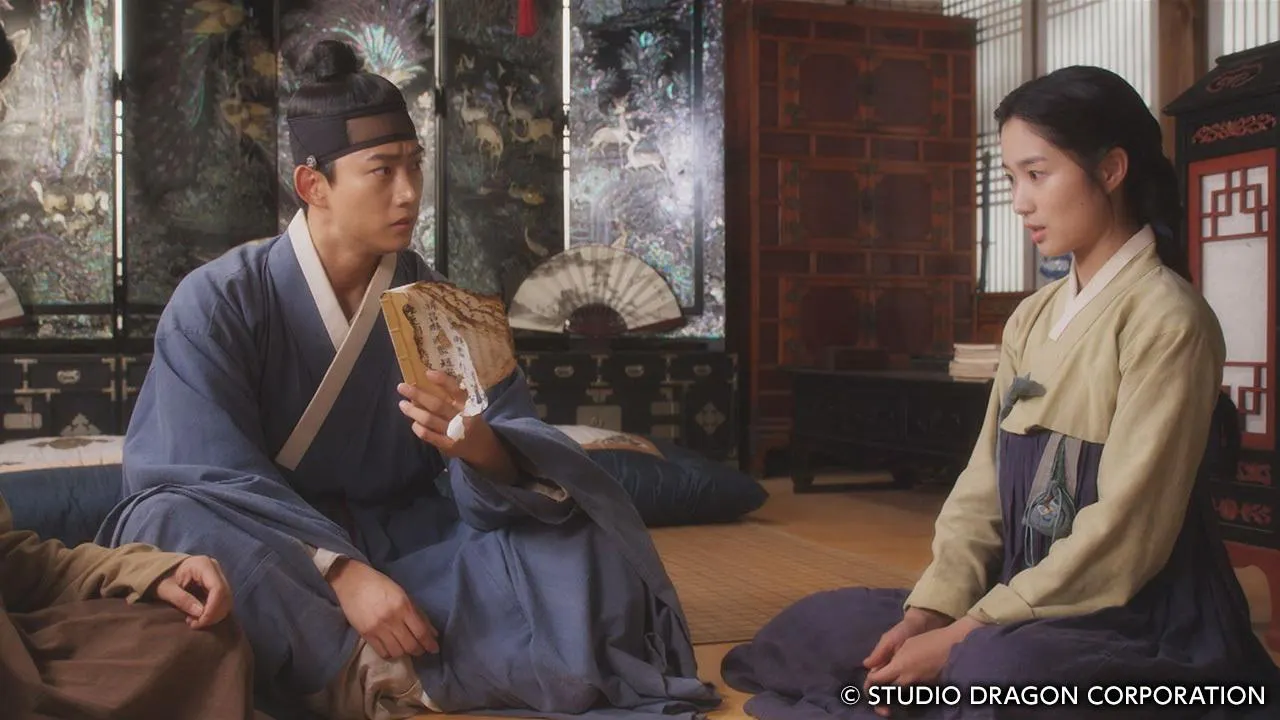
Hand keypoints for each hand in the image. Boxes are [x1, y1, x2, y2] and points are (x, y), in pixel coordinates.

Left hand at [153, 556, 232, 629]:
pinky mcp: (217, 583)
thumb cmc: (161, 579)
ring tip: (195, 621)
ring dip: (214, 614)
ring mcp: (218, 575)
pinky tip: (199, 616)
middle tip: (195, 624)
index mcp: (203, 565)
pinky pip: (223, 600)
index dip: (213, 608)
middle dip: (213, 614)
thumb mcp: (167, 590)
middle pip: (225, 594)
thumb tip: (201, 613)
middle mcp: (215, 568)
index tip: (200, 622)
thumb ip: (182, 600)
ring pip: (227, 599)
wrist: (160, 572)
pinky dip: (214, 612)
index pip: (218, 588)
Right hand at [329, 558, 438, 659]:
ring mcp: (377, 628)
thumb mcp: (403, 595)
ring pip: (397, 651)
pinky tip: (393, 648)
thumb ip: (418, 614)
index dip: (429, 644)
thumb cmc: (381, 585)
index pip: (421, 632)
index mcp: (403, 606)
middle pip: (410, 645)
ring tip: (406, 648)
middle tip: (421, 649)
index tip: (435, 649)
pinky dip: (390, 654)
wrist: (353, 581)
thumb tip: (432, 633)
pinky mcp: (365, 634)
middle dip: (419, 650)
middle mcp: (391, 619)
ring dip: (404, 652)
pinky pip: (382, 652)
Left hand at [398, 376, 519, 482]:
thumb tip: (426, 383)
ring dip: (413, 411)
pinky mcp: (448, 445)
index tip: (427, 372)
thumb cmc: (471, 420)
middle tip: (402, 387)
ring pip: (430, 420)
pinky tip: (414, 423)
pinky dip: (419, 429)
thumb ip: (453, 398)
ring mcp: (454, 433)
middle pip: (437, 405)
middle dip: (418, 395)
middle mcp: (462, 418)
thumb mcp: (469, 407)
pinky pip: (429, 436)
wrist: (483, 447)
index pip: (456, 390)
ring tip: (402, 404)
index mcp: (469, 405)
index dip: (442, 381)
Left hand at [864, 615, 983, 716]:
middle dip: (880, 695)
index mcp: (899, 666)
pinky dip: (905, 696)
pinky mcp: (929, 689)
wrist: (954, 645)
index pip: (877, 680)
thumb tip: (868, 664)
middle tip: (876, 696)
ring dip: (892, 697)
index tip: (868, 684)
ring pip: (899, 697)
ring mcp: (919, 686)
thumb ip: (884, 654)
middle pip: (887, 692)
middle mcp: (908, 679)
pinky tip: (903, 693)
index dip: (869, 684)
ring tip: (888, 696)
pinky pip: (912, 696)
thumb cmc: (928, 640)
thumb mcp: (904, 643)